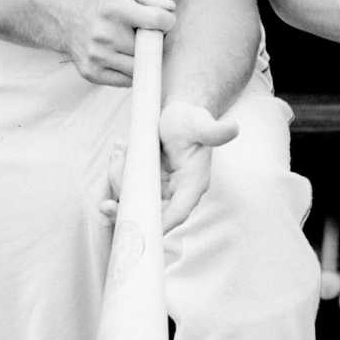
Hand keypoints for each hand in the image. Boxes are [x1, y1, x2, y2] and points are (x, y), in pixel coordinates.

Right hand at [51, 0, 176, 86]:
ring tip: (133, 45)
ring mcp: (96, 56)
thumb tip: (169, 9)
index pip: (158, 21)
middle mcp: (103, 34)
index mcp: (114, 9)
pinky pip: (126, 81)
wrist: (69, 20)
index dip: (167, 21)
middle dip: (155, 42)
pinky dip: (130, 71)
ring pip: (140, 67)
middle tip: (147, 35)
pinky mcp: (92, 73)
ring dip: (143, 59)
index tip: (163, 21)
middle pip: (150, 48)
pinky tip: (123, 57)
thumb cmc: (104, 3)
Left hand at [101, 100, 240, 231]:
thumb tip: (233, 128)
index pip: (176, 213)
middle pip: (148, 210)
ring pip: (133, 198)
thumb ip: (215, 131)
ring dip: (119, 178)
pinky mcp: (146, 184)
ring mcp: (159, 190)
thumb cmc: (192, 119)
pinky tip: (119, 150)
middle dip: (126, 202)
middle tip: (107, 200)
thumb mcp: (201, 123)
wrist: (179, 113)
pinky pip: (126, 186)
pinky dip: (118, 172)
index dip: (157, 223)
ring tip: (120, 150)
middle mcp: (176, 193)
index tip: (136, 226)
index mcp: (193, 185)